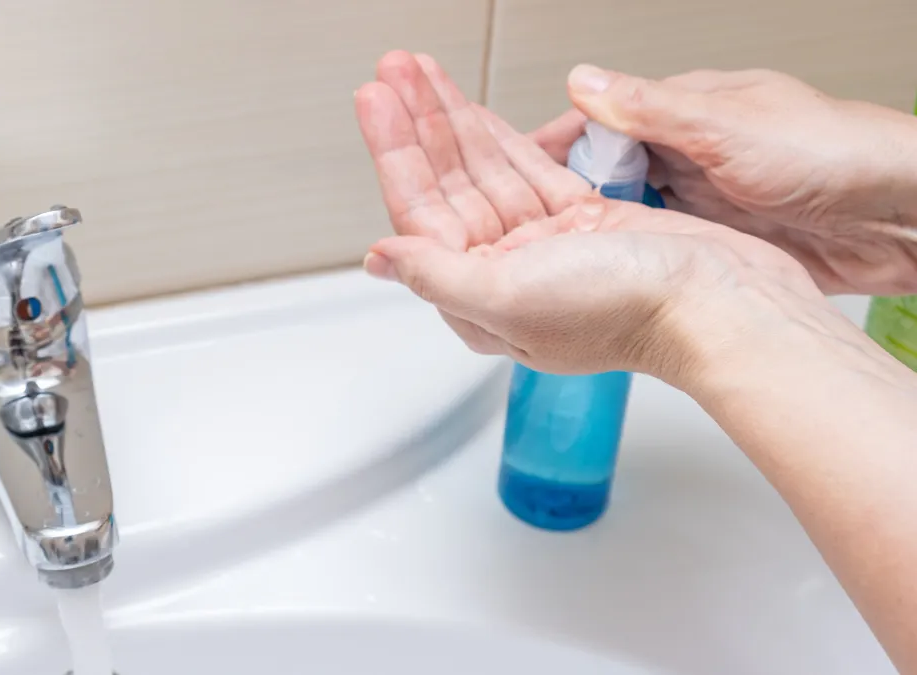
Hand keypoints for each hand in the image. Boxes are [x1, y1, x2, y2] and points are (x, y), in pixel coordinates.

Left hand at [354, 51, 828, 381]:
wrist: (721, 303)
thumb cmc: (628, 313)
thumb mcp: (511, 298)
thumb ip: (438, 275)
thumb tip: (380, 259)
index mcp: (481, 298)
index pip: (421, 213)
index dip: (395, 153)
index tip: (375, 102)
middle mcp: (509, 272)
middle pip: (448, 184)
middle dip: (417, 124)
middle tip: (391, 70)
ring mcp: (548, 244)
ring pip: (486, 169)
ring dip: (453, 119)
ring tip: (419, 73)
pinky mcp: (588, 219)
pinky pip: (530, 168)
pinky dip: (501, 134)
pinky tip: (475, 109)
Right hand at [534, 66, 916, 294]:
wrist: (897, 215)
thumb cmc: (833, 154)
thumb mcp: (729, 129)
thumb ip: (652, 111)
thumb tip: (584, 83)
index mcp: (685, 111)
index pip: (596, 123)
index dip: (548, 146)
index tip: (502, 168)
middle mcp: (686, 152)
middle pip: (600, 171)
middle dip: (556, 195)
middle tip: (513, 228)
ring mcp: (698, 198)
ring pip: (623, 212)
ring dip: (590, 231)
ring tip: (544, 255)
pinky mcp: (714, 240)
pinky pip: (655, 246)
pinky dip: (627, 256)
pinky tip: (603, 272)